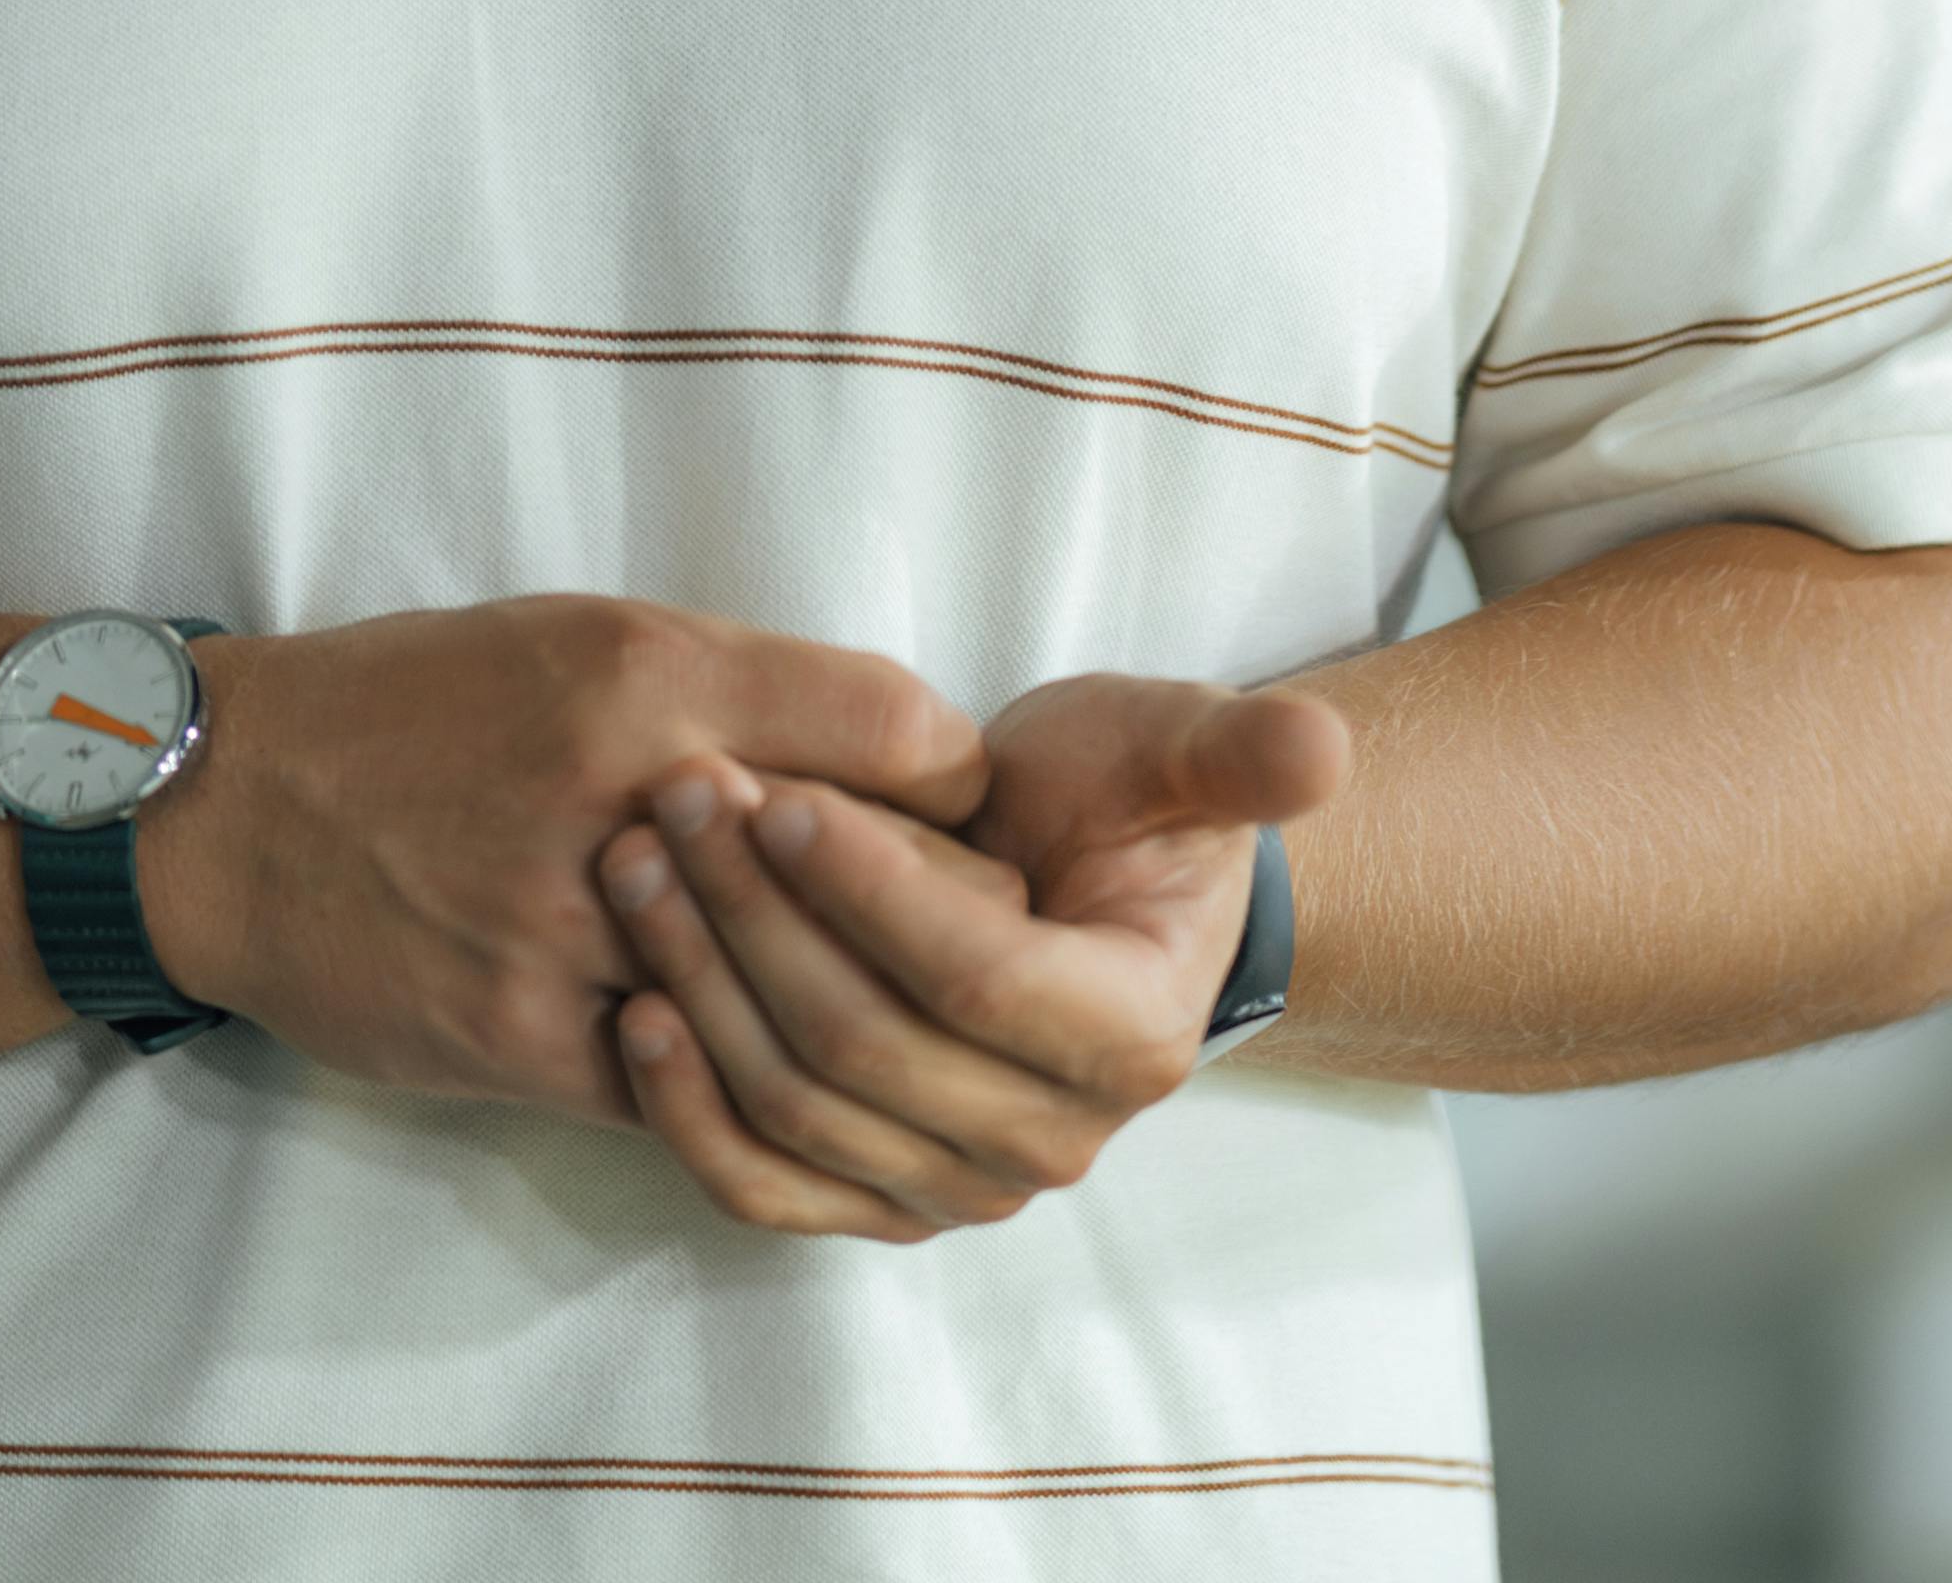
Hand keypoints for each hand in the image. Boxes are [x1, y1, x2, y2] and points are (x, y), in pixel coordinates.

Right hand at [125, 598, 984, 1122]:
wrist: (227, 810)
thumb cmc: (418, 706)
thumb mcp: (578, 639)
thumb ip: (731, 689)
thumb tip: (892, 757)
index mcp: (645, 671)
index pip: (895, 730)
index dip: (951, 781)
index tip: (960, 811)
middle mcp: (618, 792)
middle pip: (858, 876)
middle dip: (927, 911)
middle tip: (964, 929)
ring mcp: (567, 930)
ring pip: (778, 1000)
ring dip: (839, 1009)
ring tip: (878, 1005)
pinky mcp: (520, 1038)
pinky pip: (682, 1089)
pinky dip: (727, 1080)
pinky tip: (748, 1063)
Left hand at [590, 669, 1349, 1241]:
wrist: (1067, 885)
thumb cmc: (1115, 807)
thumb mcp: (1171, 750)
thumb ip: (1236, 753)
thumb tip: (1317, 750)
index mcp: (1134, 1033)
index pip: (978, 978)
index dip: (870, 888)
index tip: (779, 791)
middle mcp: (1052, 1138)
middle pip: (869, 1046)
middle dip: (754, 917)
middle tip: (675, 803)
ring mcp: (958, 1186)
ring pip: (803, 1112)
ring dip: (702, 988)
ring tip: (634, 869)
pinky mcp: (876, 1200)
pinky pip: (766, 1189)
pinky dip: (691, 1115)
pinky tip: (636, 1015)